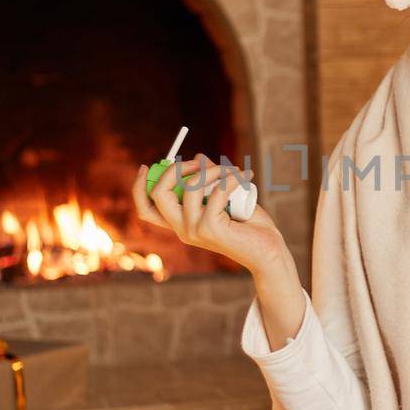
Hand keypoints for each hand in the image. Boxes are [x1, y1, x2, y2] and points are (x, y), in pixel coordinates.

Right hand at [134, 154, 287, 273]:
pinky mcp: (210, 228)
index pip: (146, 209)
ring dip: (215, 169)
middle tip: (199, 162)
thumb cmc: (249, 225)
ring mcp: (194, 230)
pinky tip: (248, 176)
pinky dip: (233, 177)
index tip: (147, 166)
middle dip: (176, 169)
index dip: (139, 187)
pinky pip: (218, 190)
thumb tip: (198, 158)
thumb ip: (210, 180)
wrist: (269, 252)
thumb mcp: (225, 198)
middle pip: (159, 194)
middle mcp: (182, 229)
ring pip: (192, 185)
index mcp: (181, 224)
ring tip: (235, 171)